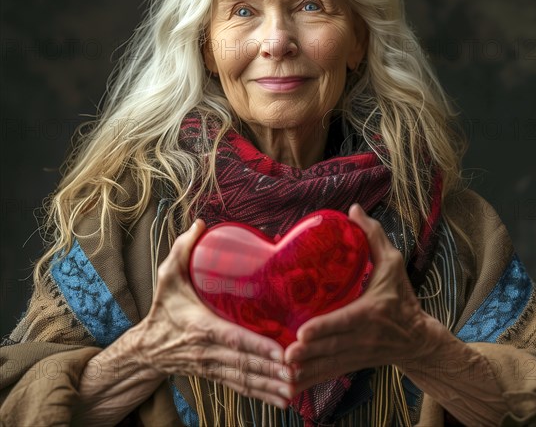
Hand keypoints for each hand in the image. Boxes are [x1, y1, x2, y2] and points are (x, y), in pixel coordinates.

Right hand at [131, 220, 292, 407]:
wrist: (148, 347)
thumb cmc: (163, 308)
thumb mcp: (167, 276)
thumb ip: (183, 249)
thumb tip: (200, 223)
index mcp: (201, 327)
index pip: (233, 339)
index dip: (257, 347)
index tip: (281, 351)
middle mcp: (208, 351)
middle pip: (244, 364)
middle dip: (272, 370)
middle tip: (299, 371)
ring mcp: (213, 367)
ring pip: (245, 379)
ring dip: (271, 386)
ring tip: (296, 388)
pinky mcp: (216, 375)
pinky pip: (241, 387)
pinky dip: (262, 394)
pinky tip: (283, 398)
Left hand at [284, 204, 446, 393]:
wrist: (417, 338)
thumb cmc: (401, 296)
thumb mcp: (394, 263)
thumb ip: (373, 236)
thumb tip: (353, 208)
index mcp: (372, 312)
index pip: (346, 322)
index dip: (325, 328)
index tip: (302, 332)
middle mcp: (364, 337)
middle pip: (332, 348)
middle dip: (309, 354)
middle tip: (284, 355)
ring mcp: (357, 354)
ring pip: (328, 365)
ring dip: (306, 371)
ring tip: (283, 372)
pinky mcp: (351, 364)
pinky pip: (329, 374)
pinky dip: (311, 381)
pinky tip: (291, 385)